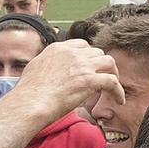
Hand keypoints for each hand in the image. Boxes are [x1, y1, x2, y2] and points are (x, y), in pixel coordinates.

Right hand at [7, 40, 122, 119]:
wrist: (30, 102)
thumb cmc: (29, 92)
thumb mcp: (35, 68)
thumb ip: (46, 63)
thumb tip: (47, 68)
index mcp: (58, 48)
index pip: (81, 45)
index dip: (88, 56)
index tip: (90, 67)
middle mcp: (72, 53)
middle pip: (97, 53)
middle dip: (101, 66)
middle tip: (102, 78)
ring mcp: (82, 65)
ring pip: (109, 62)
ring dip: (113, 74)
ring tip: (113, 88)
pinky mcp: (90, 80)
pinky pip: (113, 82)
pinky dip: (118, 91)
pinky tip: (119, 100)